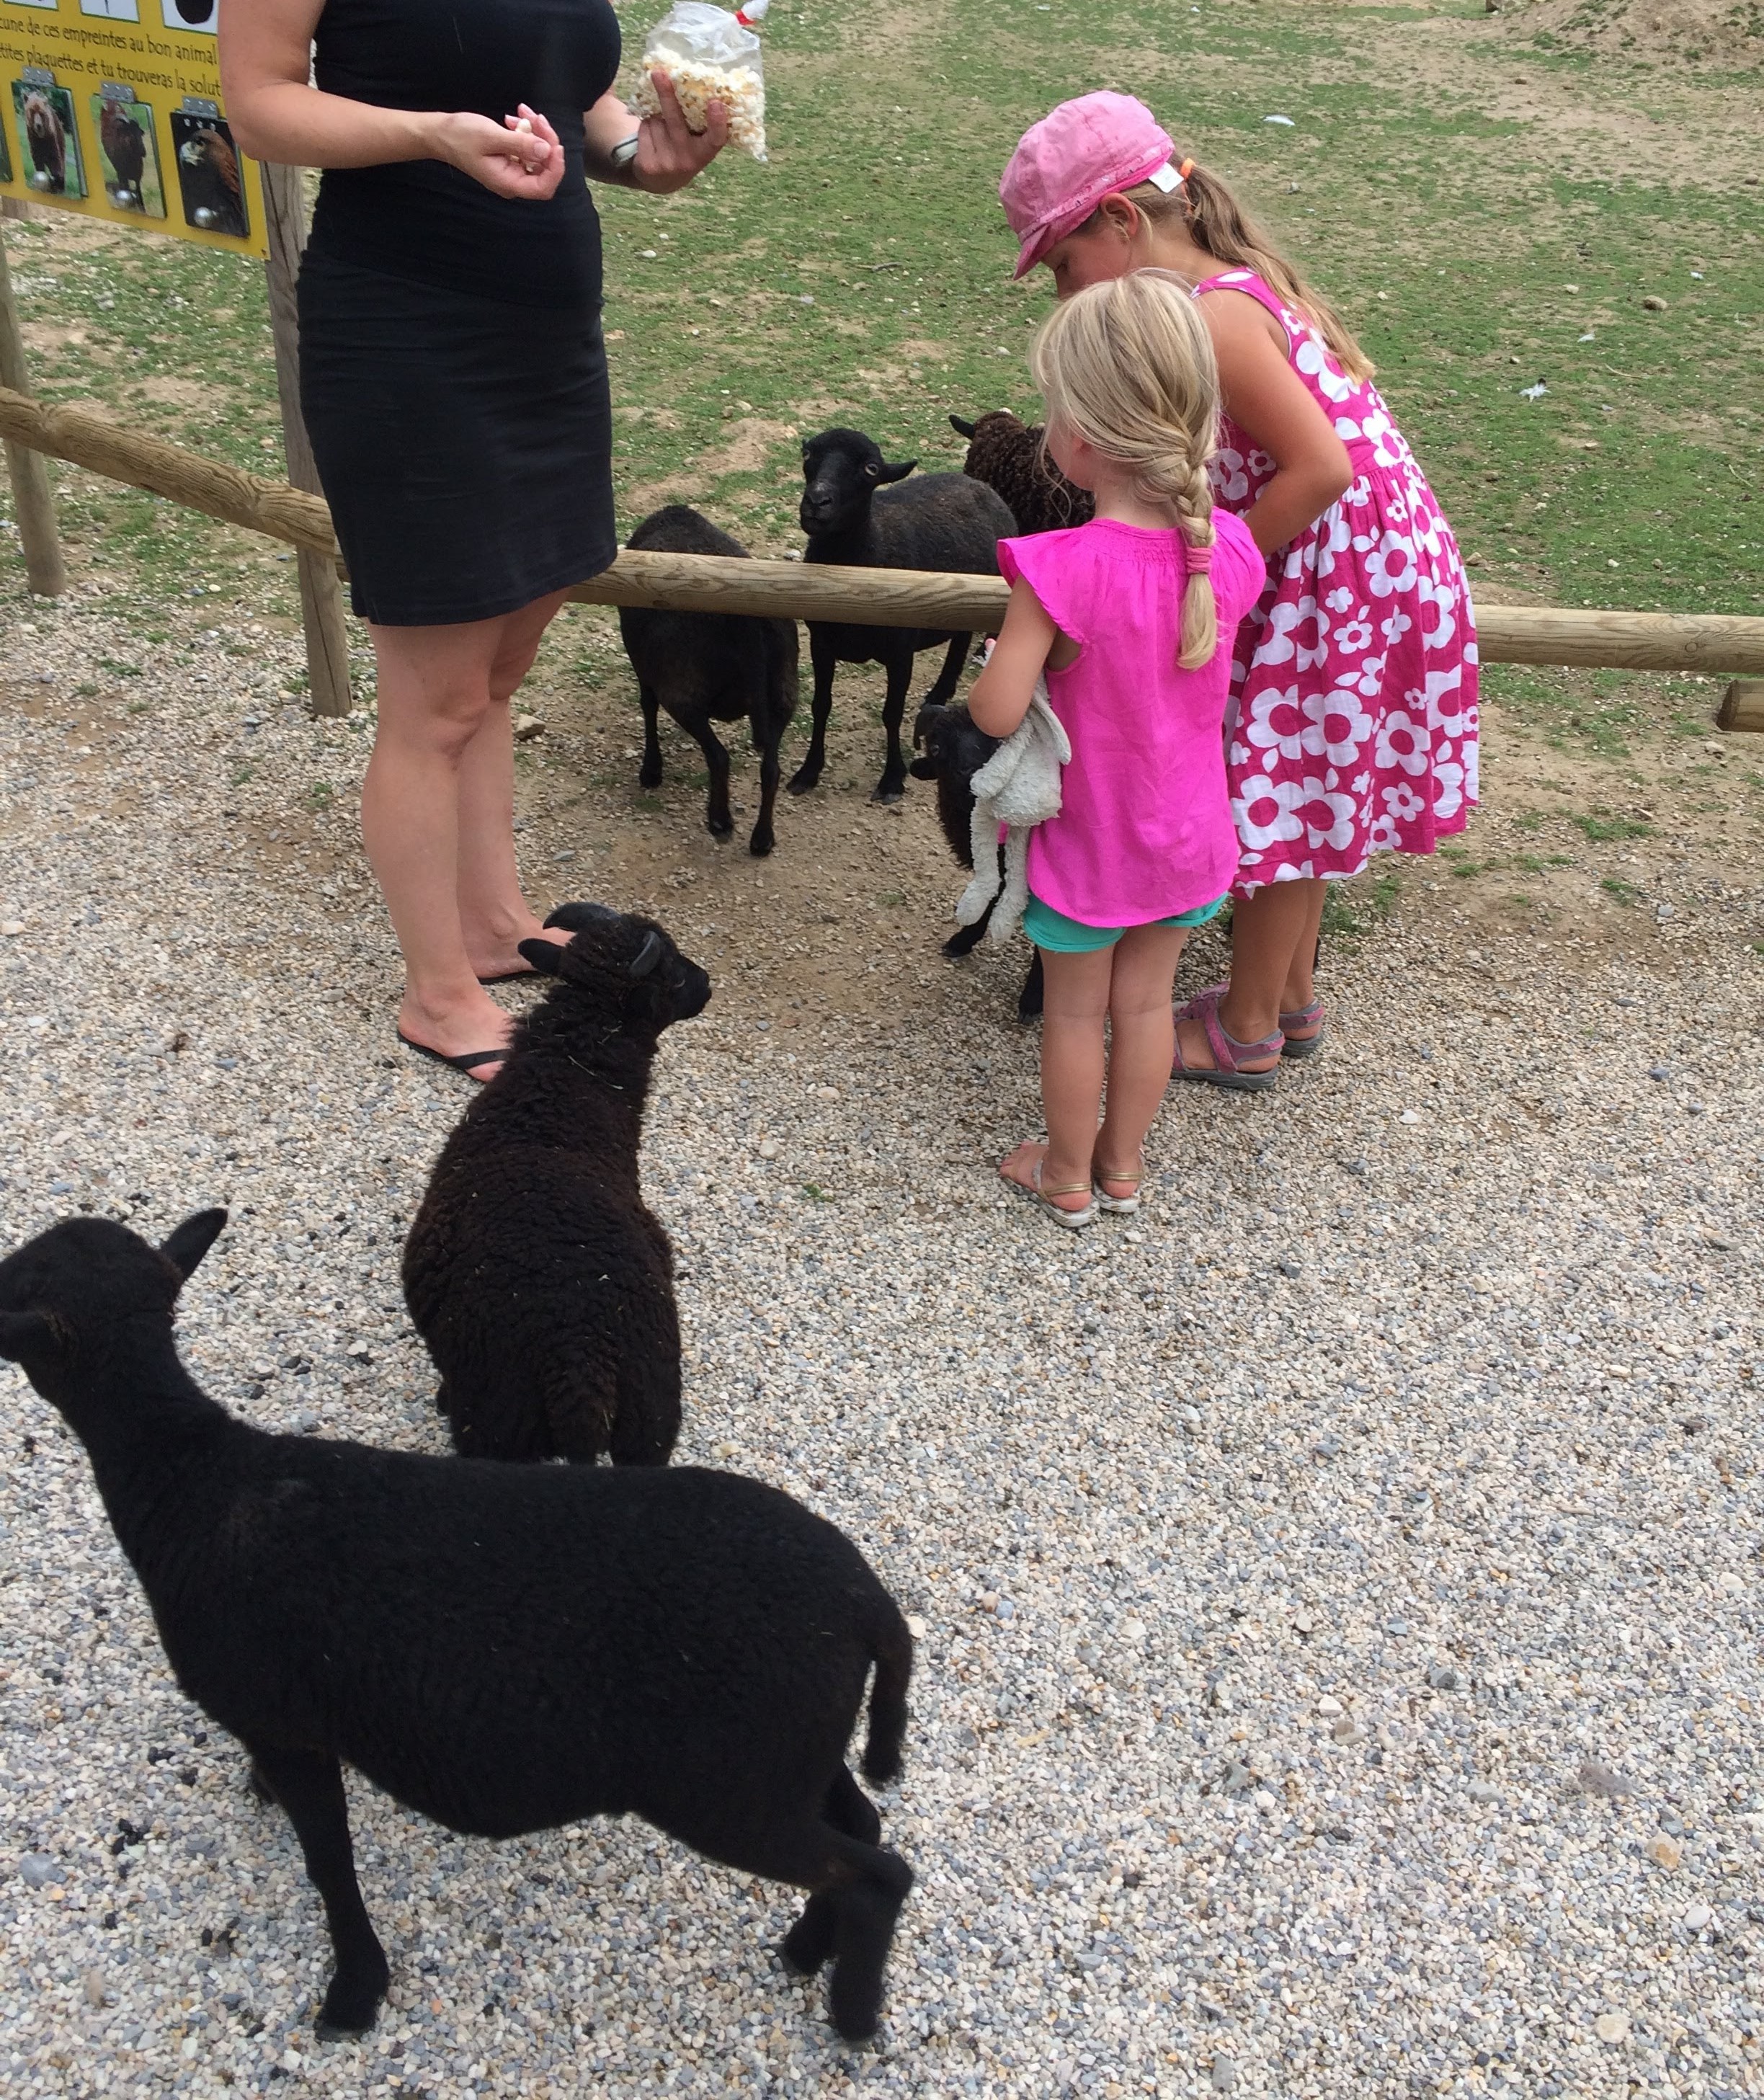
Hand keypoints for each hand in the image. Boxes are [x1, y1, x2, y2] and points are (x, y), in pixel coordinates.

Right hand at [433, 106, 564, 200]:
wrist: (440, 133)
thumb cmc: (460, 136)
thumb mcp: (490, 137)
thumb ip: (519, 145)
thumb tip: (546, 150)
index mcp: (508, 183)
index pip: (543, 187)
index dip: (554, 168)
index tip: (554, 144)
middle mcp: (513, 180)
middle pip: (544, 167)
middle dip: (545, 140)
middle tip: (536, 116)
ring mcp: (512, 169)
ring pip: (537, 153)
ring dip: (535, 130)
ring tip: (521, 111)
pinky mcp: (510, 157)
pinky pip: (526, 146)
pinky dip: (524, 130)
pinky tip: (512, 118)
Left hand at [631, 70, 727, 191]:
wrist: (662, 182)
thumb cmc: (684, 151)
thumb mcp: (697, 142)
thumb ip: (701, 123)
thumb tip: (694, 84)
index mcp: (705, 152)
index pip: (716, 138)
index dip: (717, 122)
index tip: (715, 103)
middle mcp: (687, 160)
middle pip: (675, 121)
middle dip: (666, 95)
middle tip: (659, 73)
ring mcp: (667, 164)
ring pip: (655, 121)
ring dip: (655, 118)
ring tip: (661, 130)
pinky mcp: (648, 165)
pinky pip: (644, 130)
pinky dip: (645, 127)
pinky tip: (651, 138)